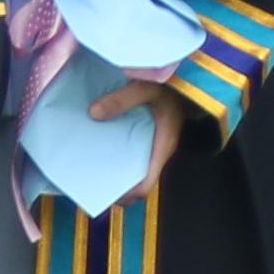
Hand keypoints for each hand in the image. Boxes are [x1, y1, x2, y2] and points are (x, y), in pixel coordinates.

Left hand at [82, 73, 185, 204]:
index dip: (126, 194)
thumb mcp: (146, 87)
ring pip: (133, 166)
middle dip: (114, 184)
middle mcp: (159, 151)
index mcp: (163, 146)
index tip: (102, 191)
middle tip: (87, 179)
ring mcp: (155, 145)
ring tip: (87, 161)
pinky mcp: (149, 137)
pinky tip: (98, 142)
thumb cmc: (170, 86)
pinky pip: (132, 151)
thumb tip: (93, 113)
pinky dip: (116, 152)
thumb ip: (122, 99)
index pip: (146, 184)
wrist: (186, 80)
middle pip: (136, 180)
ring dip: (113, 168)